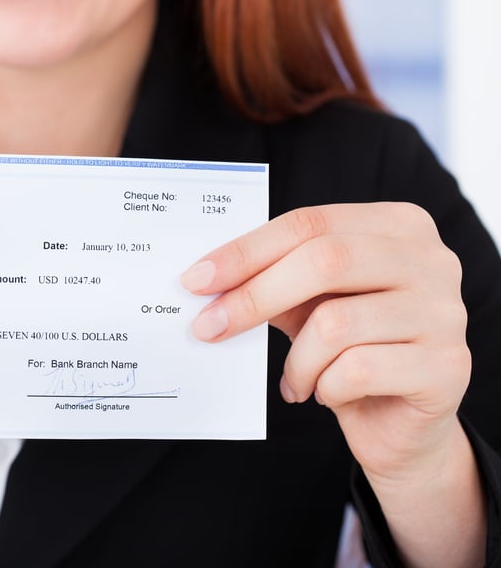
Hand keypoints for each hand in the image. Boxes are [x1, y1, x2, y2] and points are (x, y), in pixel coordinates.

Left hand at [180, 202, 470, 483]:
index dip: (246, 250)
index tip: (196, 279)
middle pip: (324, 260)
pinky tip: (324, 394)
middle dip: (253, 296)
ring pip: (337, 323)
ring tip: (293, 379)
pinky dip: (325, 387)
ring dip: (297, 360)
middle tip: (208, 327)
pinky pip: (359, 370)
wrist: (401, 422)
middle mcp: (432, 260)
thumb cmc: (351, 349)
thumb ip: (273, 280)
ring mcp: (446, 312)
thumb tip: (207, 280)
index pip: (310, 223)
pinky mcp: (448, 367)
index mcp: (397, 226)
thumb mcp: (310, 304)